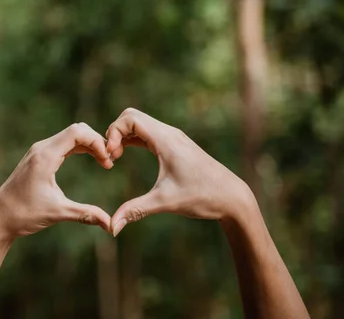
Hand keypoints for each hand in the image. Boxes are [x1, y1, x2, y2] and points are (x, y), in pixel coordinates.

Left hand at [0, 123, 113, 238]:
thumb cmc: (23, 214)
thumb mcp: (58, 212)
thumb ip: (86, 214)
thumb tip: (112, 225)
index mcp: (45, 156)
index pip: (77, 132)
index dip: (97, 142)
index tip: (108, 162)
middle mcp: (41, 149)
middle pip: (76, 130)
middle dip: (96, 141)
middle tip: (109, 161)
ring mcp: (38, 152)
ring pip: (70, 136)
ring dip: (89, 144)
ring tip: (104, 161)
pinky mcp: (37, 158)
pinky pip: (63, 144)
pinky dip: (79, 148)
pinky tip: (91, 159)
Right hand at [105, 108, 256, 235]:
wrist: (232, 197)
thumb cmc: (202, 197)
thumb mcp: (165, 202)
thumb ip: (135, 211)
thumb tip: (112, 228)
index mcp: (166, 140)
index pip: (130, 119)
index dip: (113, 133)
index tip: (112, 157)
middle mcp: (169, 133)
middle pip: (131, 116)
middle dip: (114, 132)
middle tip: (111, 156)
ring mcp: (172, 138)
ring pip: (138, 123)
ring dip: (123, 136)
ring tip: (115, 158)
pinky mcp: (174, 145)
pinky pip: (147, 133)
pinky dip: (132, 140)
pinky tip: (125, 155)